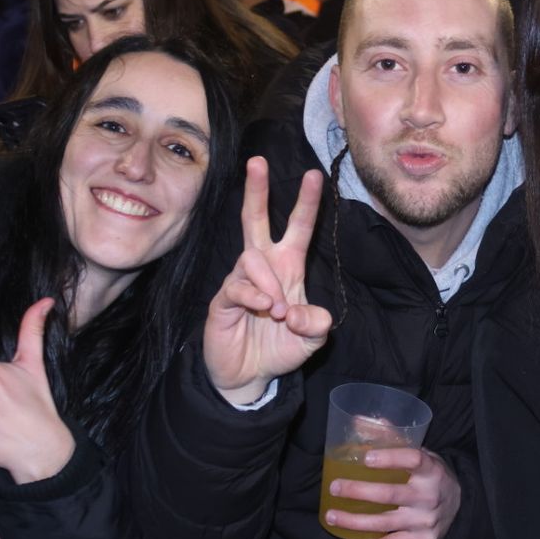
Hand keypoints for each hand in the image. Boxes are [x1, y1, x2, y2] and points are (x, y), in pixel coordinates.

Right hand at [204, 159, 332, 403]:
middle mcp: (264, 268)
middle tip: (257, 162)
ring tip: (277, 310)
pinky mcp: (223, 299)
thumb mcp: (312, 339)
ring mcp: (241, 281)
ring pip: (251, 258)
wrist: (251, 376)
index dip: (307, 203)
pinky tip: (263, 309)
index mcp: (288, 267)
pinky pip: (236, 286)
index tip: (315, 174)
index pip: (298, 228)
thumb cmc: (282, 348)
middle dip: (257, 191)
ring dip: (269, 282)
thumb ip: (316, 324)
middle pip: (256, 220)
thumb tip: (300, 312)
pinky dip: (253, 295)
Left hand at [325, 446, 460, 538]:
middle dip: (358, 491)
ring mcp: (425, 522)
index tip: (365, 457)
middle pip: (390, 495)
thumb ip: (393, 439)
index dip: (389, 458)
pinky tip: (349, 537)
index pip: (413, 460)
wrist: (459, 508)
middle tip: (335, 487)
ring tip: (331, 516)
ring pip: (384, 523)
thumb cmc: (431, 476)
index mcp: (432, 470)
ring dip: (353, 521)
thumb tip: (360, 421)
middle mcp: (430, 496)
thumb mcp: (422, 455)